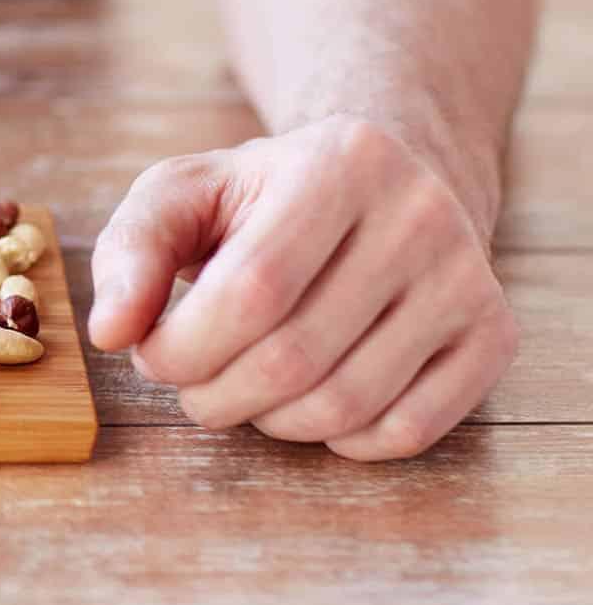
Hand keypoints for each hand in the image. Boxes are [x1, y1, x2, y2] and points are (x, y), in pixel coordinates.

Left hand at [88, 116, 516, 460]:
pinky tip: (307, 402)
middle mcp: (420, 213)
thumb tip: (110, 333)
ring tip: (241, 390)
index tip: (151, 356)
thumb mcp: (181, 195)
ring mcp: (468, 276)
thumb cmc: (259, 199)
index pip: (250, 291)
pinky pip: (410, 431)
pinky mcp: (494, 334)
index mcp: (339, 162)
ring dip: (270, 423)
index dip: (182, 348)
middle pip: (294, 358)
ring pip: (348, 405)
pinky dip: (340, 441)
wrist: (377, 185)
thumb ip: (129, 252)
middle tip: (190, 385)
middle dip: (214, 395)